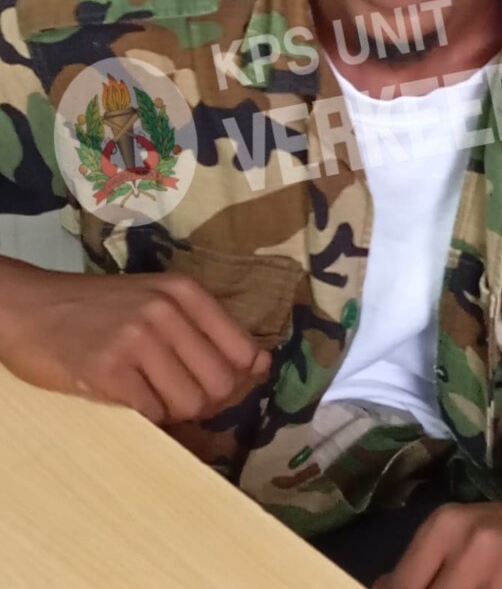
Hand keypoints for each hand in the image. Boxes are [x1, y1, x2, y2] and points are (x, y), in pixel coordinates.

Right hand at [0, 259, 270, 425]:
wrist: (33, 308)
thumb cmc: (100, 309)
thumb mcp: (157, 300)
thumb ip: (205, 329)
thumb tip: (261, 367)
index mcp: (186, 292)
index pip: (243, 351)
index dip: (240, 380)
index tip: (225, 388)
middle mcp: (167, 311)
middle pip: (220, 384)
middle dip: (206, 402)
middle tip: (176, 395)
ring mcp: (138, 339)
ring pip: (190, 403)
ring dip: (174, 412)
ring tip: (149, 395)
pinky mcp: (109, 369)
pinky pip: (153, 414)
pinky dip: (147, 417)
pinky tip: (128, 399)